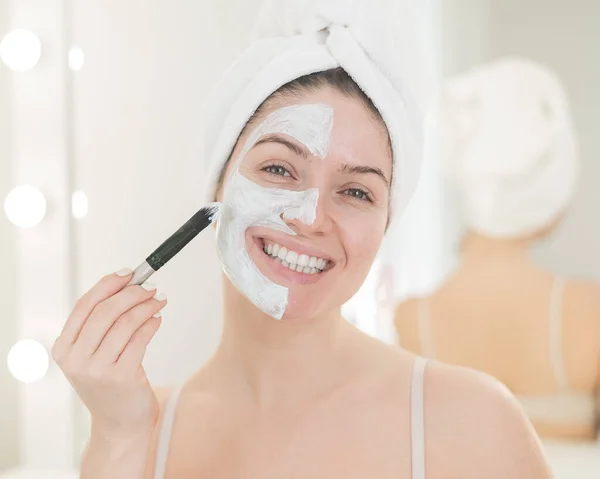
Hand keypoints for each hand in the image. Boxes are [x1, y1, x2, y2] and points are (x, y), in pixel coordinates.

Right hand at [52, 268, 166, 438]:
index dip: (108, 284)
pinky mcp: (121, 377)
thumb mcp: (93, 355)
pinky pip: (140, 338)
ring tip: (159, 300)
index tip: (129, 273)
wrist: (120, 425)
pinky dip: (152, 323)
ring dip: (146, 306)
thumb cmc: (110, 384)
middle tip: (151, 287)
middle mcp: (76, 359)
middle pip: (106, 311)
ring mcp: (98, 369)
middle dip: (132, 293)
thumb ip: (101, 325)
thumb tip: (127, 285)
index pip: (84, 306)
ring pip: (125, 322)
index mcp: (64, 348)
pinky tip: (158, 319)